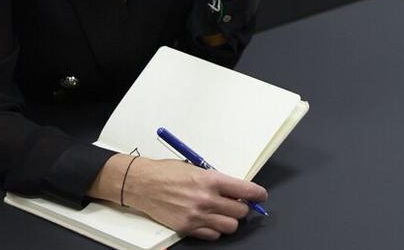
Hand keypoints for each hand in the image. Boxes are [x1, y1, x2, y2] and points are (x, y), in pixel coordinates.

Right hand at [122, 157, 267, 239]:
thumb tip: (236, 189)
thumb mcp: (197, 168)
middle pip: (241, 211)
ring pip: (230, 226)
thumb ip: (218, 180)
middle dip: (243, 207)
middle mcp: (206, 199)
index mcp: (211, 179)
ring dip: (230, 220)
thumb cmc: (167, 172)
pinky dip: (215, 230)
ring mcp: (197, 215)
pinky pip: (213, 235)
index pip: (246, 190)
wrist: (142, 184)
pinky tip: (210, 221)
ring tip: (223, 213)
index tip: (261, 196)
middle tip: (238, 203)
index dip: (258, 195)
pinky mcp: (187, 228)